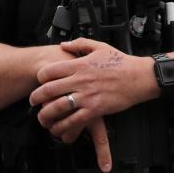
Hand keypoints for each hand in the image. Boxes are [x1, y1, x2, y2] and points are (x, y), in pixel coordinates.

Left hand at [28, 38, 152, 171]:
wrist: (141, 77)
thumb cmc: (122, 63)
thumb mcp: (100, 46)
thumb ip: (79, 44)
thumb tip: (63, 44)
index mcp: (79, 64)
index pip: (50, 71)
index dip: (40, 78)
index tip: (38, 82)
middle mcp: (80, 80)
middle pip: (49, 90)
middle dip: (36, 98)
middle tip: (32, 102)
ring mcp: (87, 96)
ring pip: (58, 107)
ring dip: (46, 114)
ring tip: (42, 118)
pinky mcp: (96, 109)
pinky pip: (75, 120)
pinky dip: (64, 126)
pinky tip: (60, 128)